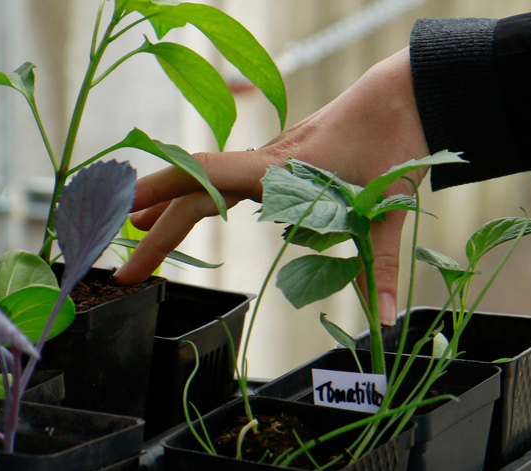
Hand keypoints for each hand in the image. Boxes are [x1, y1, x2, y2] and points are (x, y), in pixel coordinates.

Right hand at [113, 47, 429, 324]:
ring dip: (171, 208)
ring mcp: (271, 160)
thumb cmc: (395, 138)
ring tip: (137, 234)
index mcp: (279, 168)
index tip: (124, 217)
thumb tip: (383, 318)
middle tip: (126, 271)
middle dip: (157, 230)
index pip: (204, 179)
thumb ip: (379, 264)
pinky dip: (200, 197)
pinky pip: (227, 180)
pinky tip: (192, 212)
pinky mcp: (282, 162)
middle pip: (195, 191)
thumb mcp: (387, 208)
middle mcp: (266, 162)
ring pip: (207, 183)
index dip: (160, 195)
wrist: (406, 93)